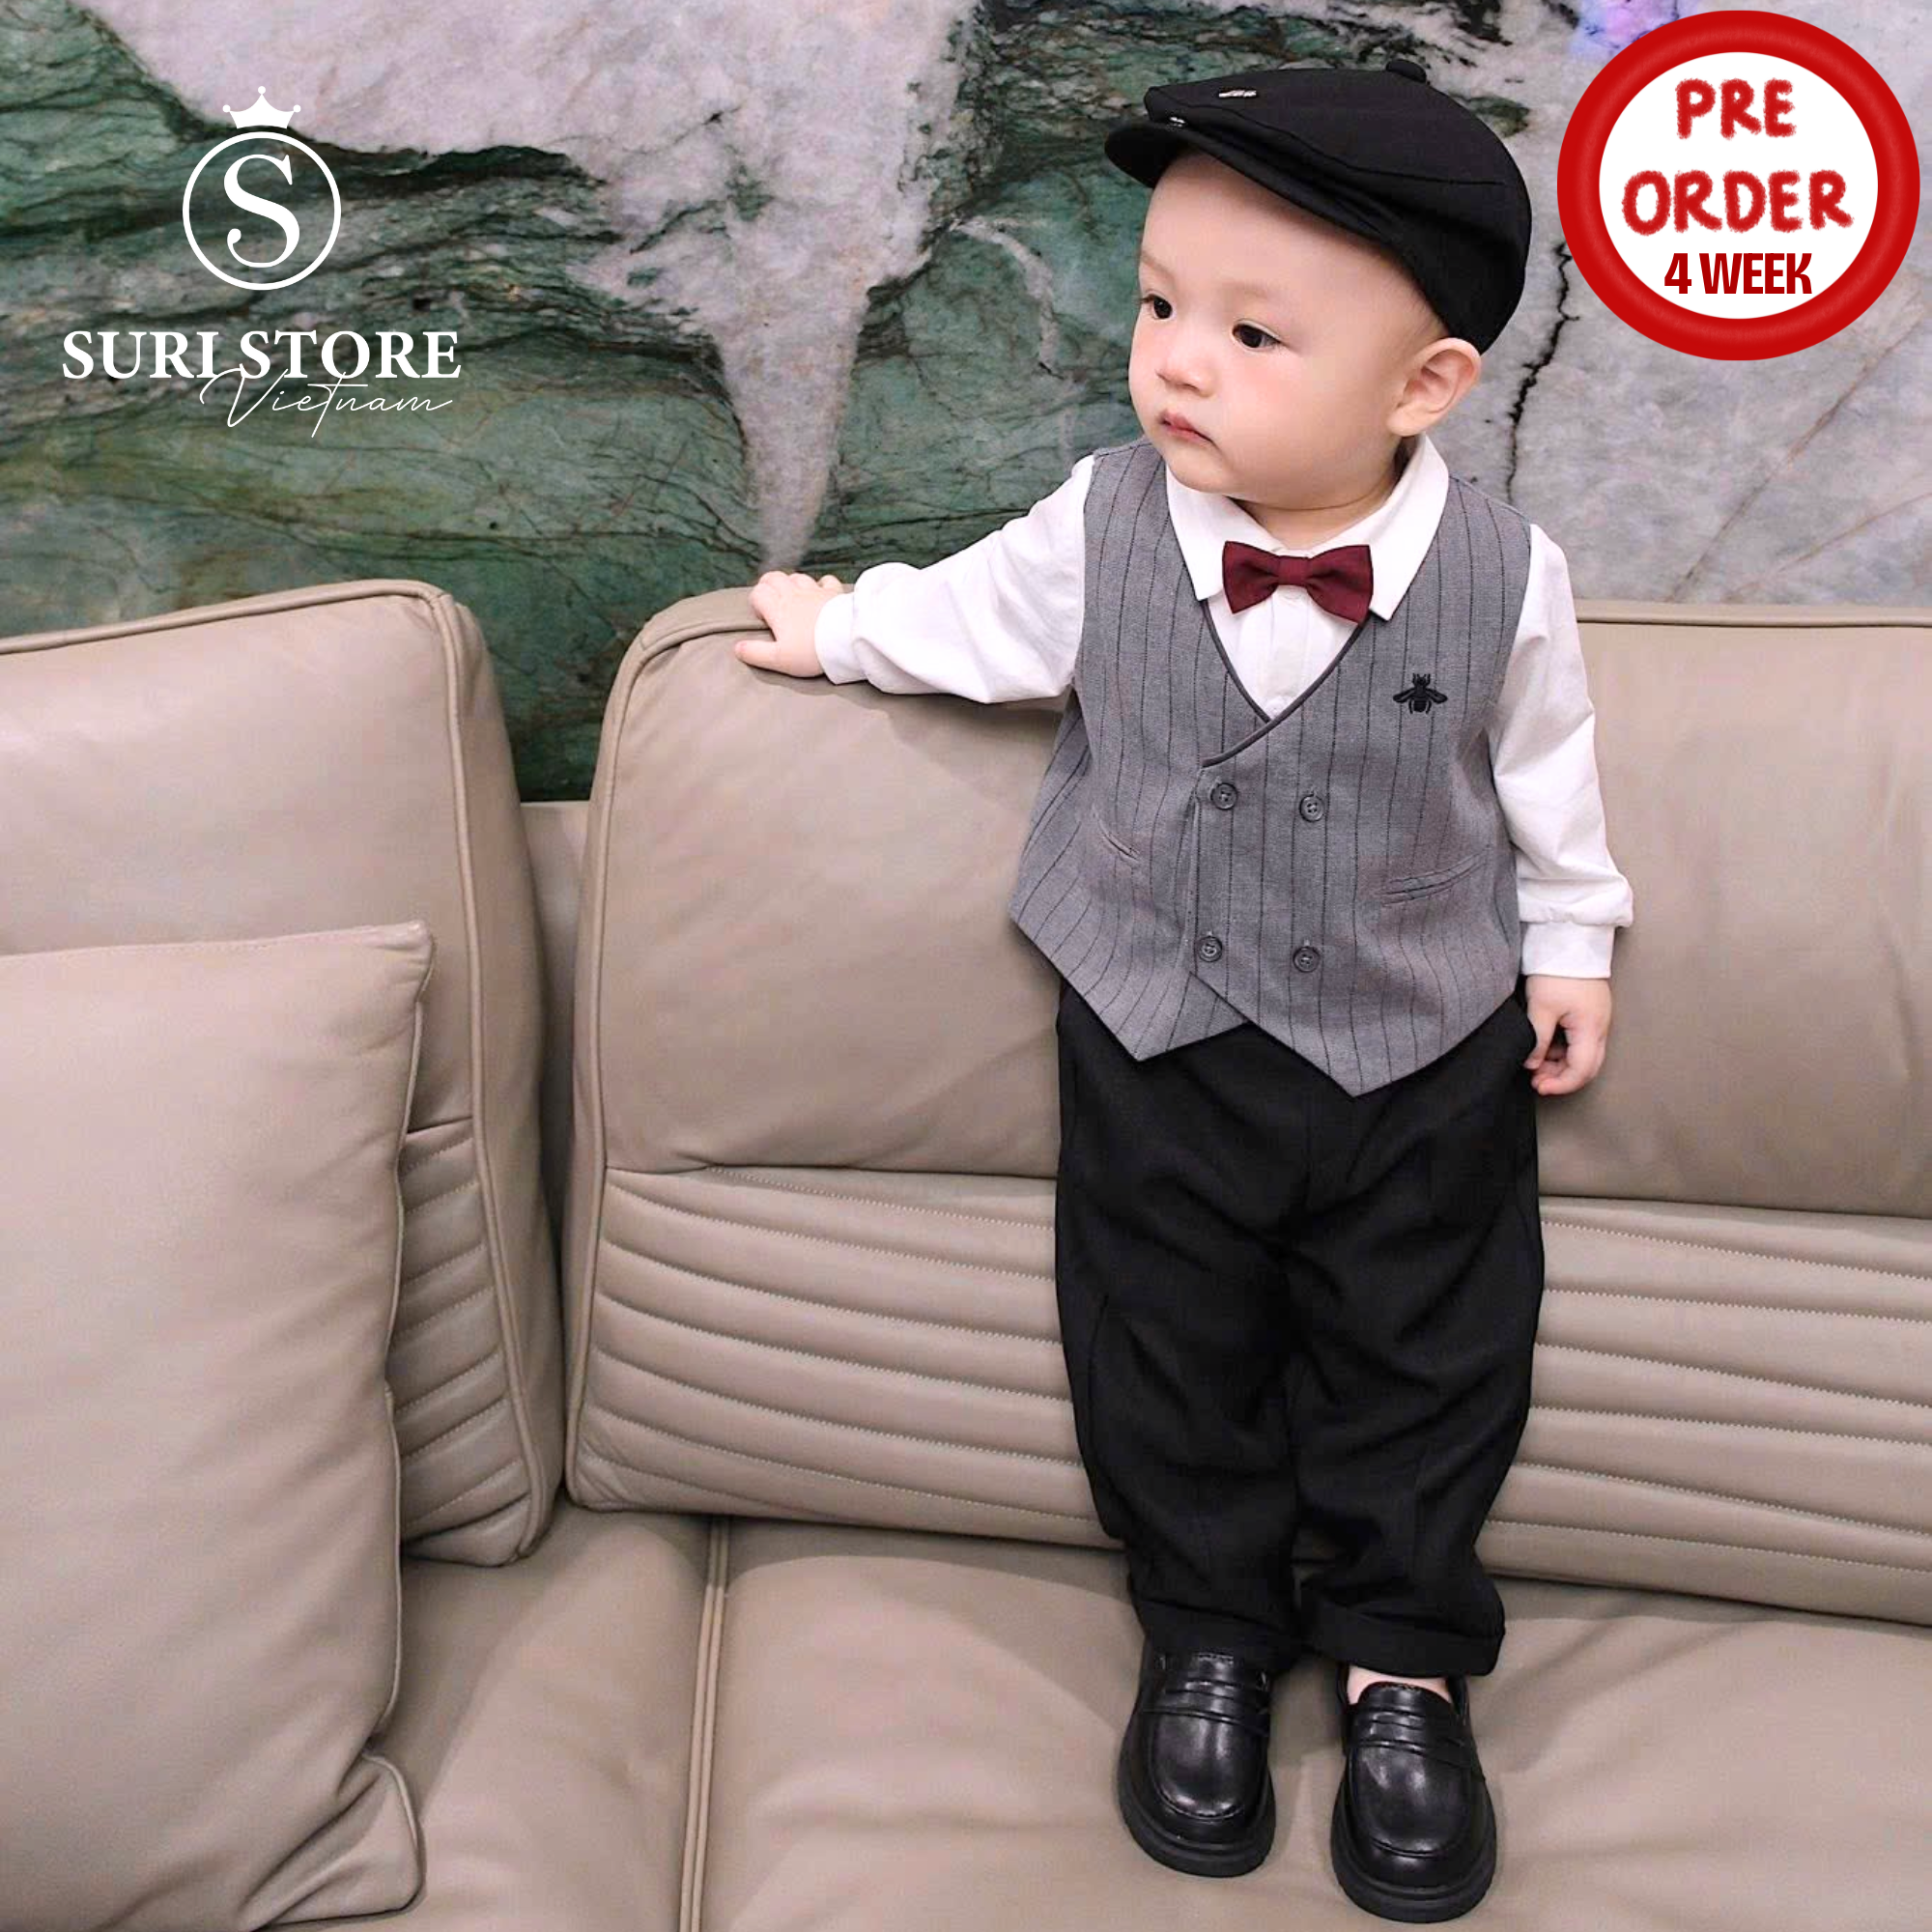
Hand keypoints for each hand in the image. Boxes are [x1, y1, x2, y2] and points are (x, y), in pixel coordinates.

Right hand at [737, 570, 847, 677]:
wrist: (845, 641)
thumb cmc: (810, 652)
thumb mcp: (778, 659)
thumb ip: (755, 653)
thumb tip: (737, 648)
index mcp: (778, 608)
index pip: (758, 593)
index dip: (756, 602)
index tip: (762, 617)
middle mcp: (794, 594)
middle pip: (774, 577)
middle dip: (768, 585)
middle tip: (770, 600)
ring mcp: (815, 591)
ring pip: (797, 577)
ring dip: (792, 583)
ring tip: (792, 596)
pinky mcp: (834, 593)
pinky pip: (826, 580)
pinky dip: (822, 584)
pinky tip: (821, 592)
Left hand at [1522, 974, 1610, 1094]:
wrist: (1570, 941)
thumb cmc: (1558, 970)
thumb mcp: (1541, 1008)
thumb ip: (1538, 1040)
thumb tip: (1532, 1064)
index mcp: (1591, 1028)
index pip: (1582, 1070)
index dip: (1561, 1084)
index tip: (1539, 1087)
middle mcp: (1599, 1027)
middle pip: (1587, 1066)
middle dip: (1561, 1078)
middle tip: (1537, 1081)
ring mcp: (1597, 1020)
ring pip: (1583, 1055)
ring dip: (1561, 1064)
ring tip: (1535, 1063)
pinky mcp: (1589, 1013)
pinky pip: (1580, 1041)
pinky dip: (1563, 1049)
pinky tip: (1544, 1047)